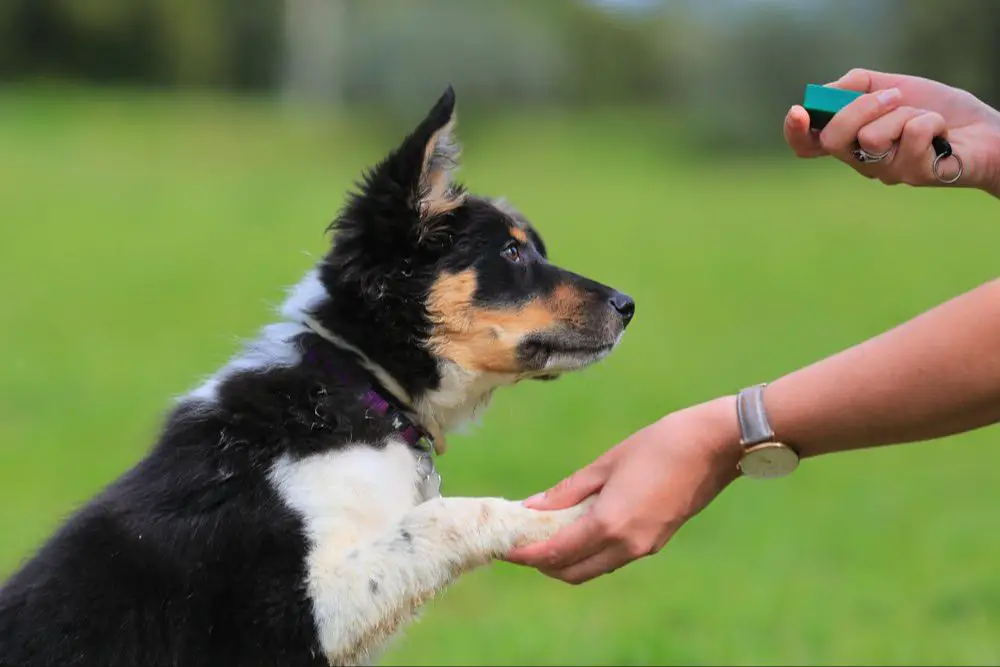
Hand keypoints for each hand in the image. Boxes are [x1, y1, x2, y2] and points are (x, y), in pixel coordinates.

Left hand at [504, 396, 741, 584]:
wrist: (714, 447)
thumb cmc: (659, 445)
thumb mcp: (606, 464)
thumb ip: (568, 490)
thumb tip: (533, 507)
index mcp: (609, 525)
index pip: (555, 553)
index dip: (526, 554)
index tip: (506, 547)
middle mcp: (626, 545)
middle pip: (572, 572)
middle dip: (543, 564)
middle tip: (523, 543)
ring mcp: (644, 547)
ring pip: (593, 568)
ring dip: (567, 560)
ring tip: (547, 534)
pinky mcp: (656, 541)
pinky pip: (613, 558)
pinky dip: (590, 552)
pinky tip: (579, 527)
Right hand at [784, 68, 999, 194]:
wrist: (983, 129)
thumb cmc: (936, 108)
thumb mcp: (892, 86)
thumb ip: (856, 86)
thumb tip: (828, 93)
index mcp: (851, 141)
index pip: (808, 145)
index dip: (795, 132)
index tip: (798, 112)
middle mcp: (862, 161)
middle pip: (832, 140)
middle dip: (860, 108)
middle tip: (894, 96)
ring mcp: (886, 172)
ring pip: (872, 137)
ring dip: (904, 113)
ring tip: (924, 118)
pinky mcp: (913, 176)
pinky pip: (911, 135)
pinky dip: (931, 120)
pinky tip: (942, 132)